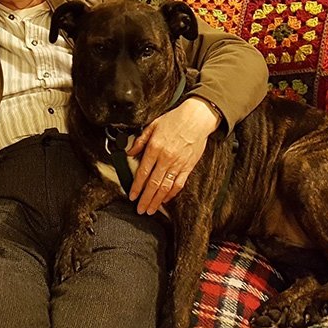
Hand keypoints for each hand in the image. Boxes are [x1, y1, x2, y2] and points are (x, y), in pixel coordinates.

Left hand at [127, 97, 220, 214]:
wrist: (197, 118)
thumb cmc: (176, 119)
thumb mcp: (153, 125)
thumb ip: (140, 140)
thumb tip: (130, 152)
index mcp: (155, 148)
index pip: (143, 172)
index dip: (136, 187)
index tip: (132, 196)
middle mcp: (166, 158)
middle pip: (153, 184)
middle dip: (145, 199)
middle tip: (140, 209)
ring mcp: (178, 164)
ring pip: (165, 187)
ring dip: (157, 200)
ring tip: (151, 209)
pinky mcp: (188, 166)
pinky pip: (179, 183)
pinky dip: (172, 193)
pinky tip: (166, 199)